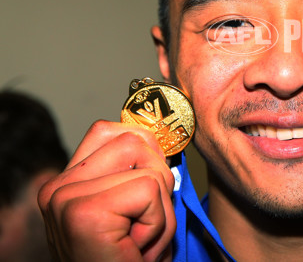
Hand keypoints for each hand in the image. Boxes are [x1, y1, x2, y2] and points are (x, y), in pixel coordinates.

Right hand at [38, 121, 175, 261]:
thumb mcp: (134, 209)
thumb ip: (139, 170)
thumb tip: (165, 136)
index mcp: (68, 181)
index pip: (116, 130)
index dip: (147, 152)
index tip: (149, 191)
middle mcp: (59, 186)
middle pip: (137, 140)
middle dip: (158, 184)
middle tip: (143, 226)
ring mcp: (66, 197)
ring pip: (149, 167)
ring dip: (160, 208)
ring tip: (139, 240)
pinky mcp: (83, 213)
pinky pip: (149, 191)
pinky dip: (158, 224)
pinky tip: (137, 249)